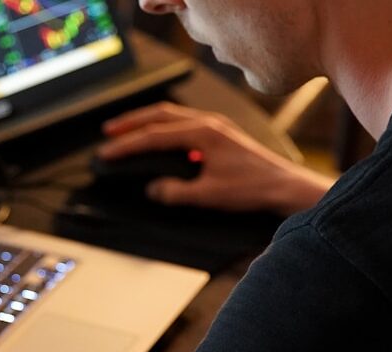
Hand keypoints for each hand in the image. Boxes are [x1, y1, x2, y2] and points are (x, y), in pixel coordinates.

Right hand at [99, 102, 334, 215]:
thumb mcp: (209, 195)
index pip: (155, 136)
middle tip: (108, 131)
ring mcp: (215, 126)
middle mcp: (208, 123)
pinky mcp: (220, 136)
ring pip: (172, 116)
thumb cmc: (252, 189)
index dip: (128, 144)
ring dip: (146, 121)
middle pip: (160, 114)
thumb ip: (176, 192)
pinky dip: (164, 128)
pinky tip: (157, 139)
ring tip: (126, 130)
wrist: (284, 187)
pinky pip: (184, 124)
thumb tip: (153, 189)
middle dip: (131, 122)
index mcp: (203, 133)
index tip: (108, 152)